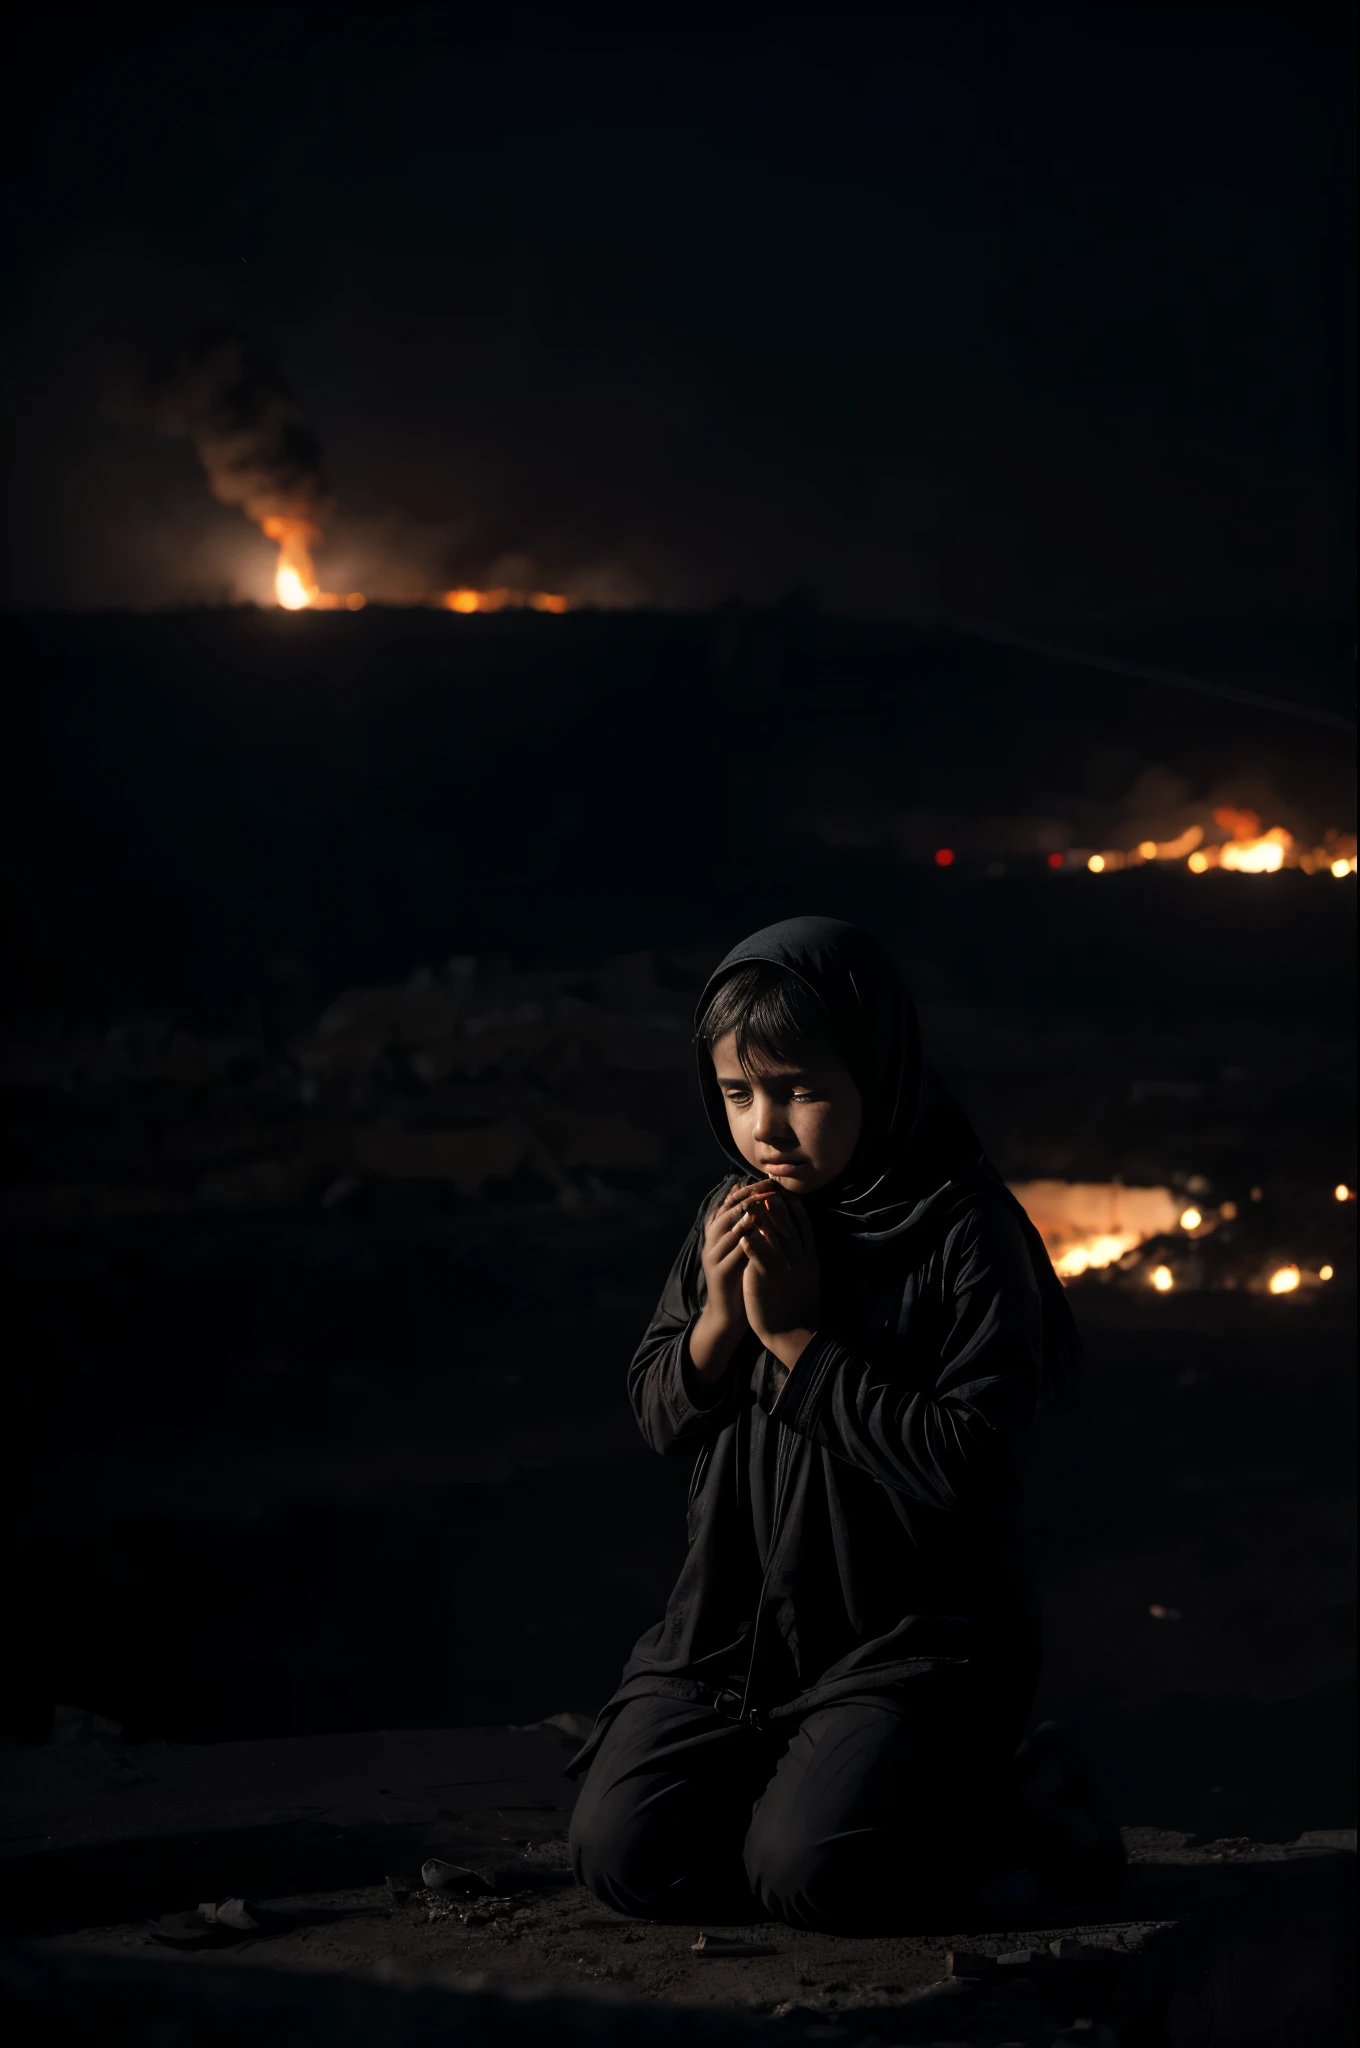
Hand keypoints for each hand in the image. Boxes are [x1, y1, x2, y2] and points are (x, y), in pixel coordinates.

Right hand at [689, 1179, 781, 1384]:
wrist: (729, 1314)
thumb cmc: (741, 1277)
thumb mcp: (743, 1248)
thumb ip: (747, 1226)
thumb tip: (759, 1199)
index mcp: (718, 1234)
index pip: (728, 1204)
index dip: (746, 1190)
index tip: (765, 1182)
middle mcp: (712, 1242)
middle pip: (726, 1213)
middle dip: (746, 1198)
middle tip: (764, 1188)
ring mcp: (714, 1258)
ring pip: (724, 1231)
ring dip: (740, 1216)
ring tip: (755, 1204)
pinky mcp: (720, 1274)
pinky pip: (730, 1254)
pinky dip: (742, 1243)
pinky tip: (754, 1235)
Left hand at [738, 1186, 819, 1367]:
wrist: (795, 1335)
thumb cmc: (796, 1307)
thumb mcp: (807, 1276)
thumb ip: (801, 1255)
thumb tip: (795, 1237)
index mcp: (809, 1258)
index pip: (803, 1225)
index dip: (792, 1206)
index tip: (783, 1191)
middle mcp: (800, 1259)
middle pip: (789, 1225)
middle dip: (777, 1204)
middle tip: (766, 1186)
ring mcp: (787, 1268)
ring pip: (776, 1236)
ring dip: (764, 1217)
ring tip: (753, 1201)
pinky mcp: (771, 1280)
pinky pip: (763, 1258)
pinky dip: (754, 1244)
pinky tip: (745, 1233)